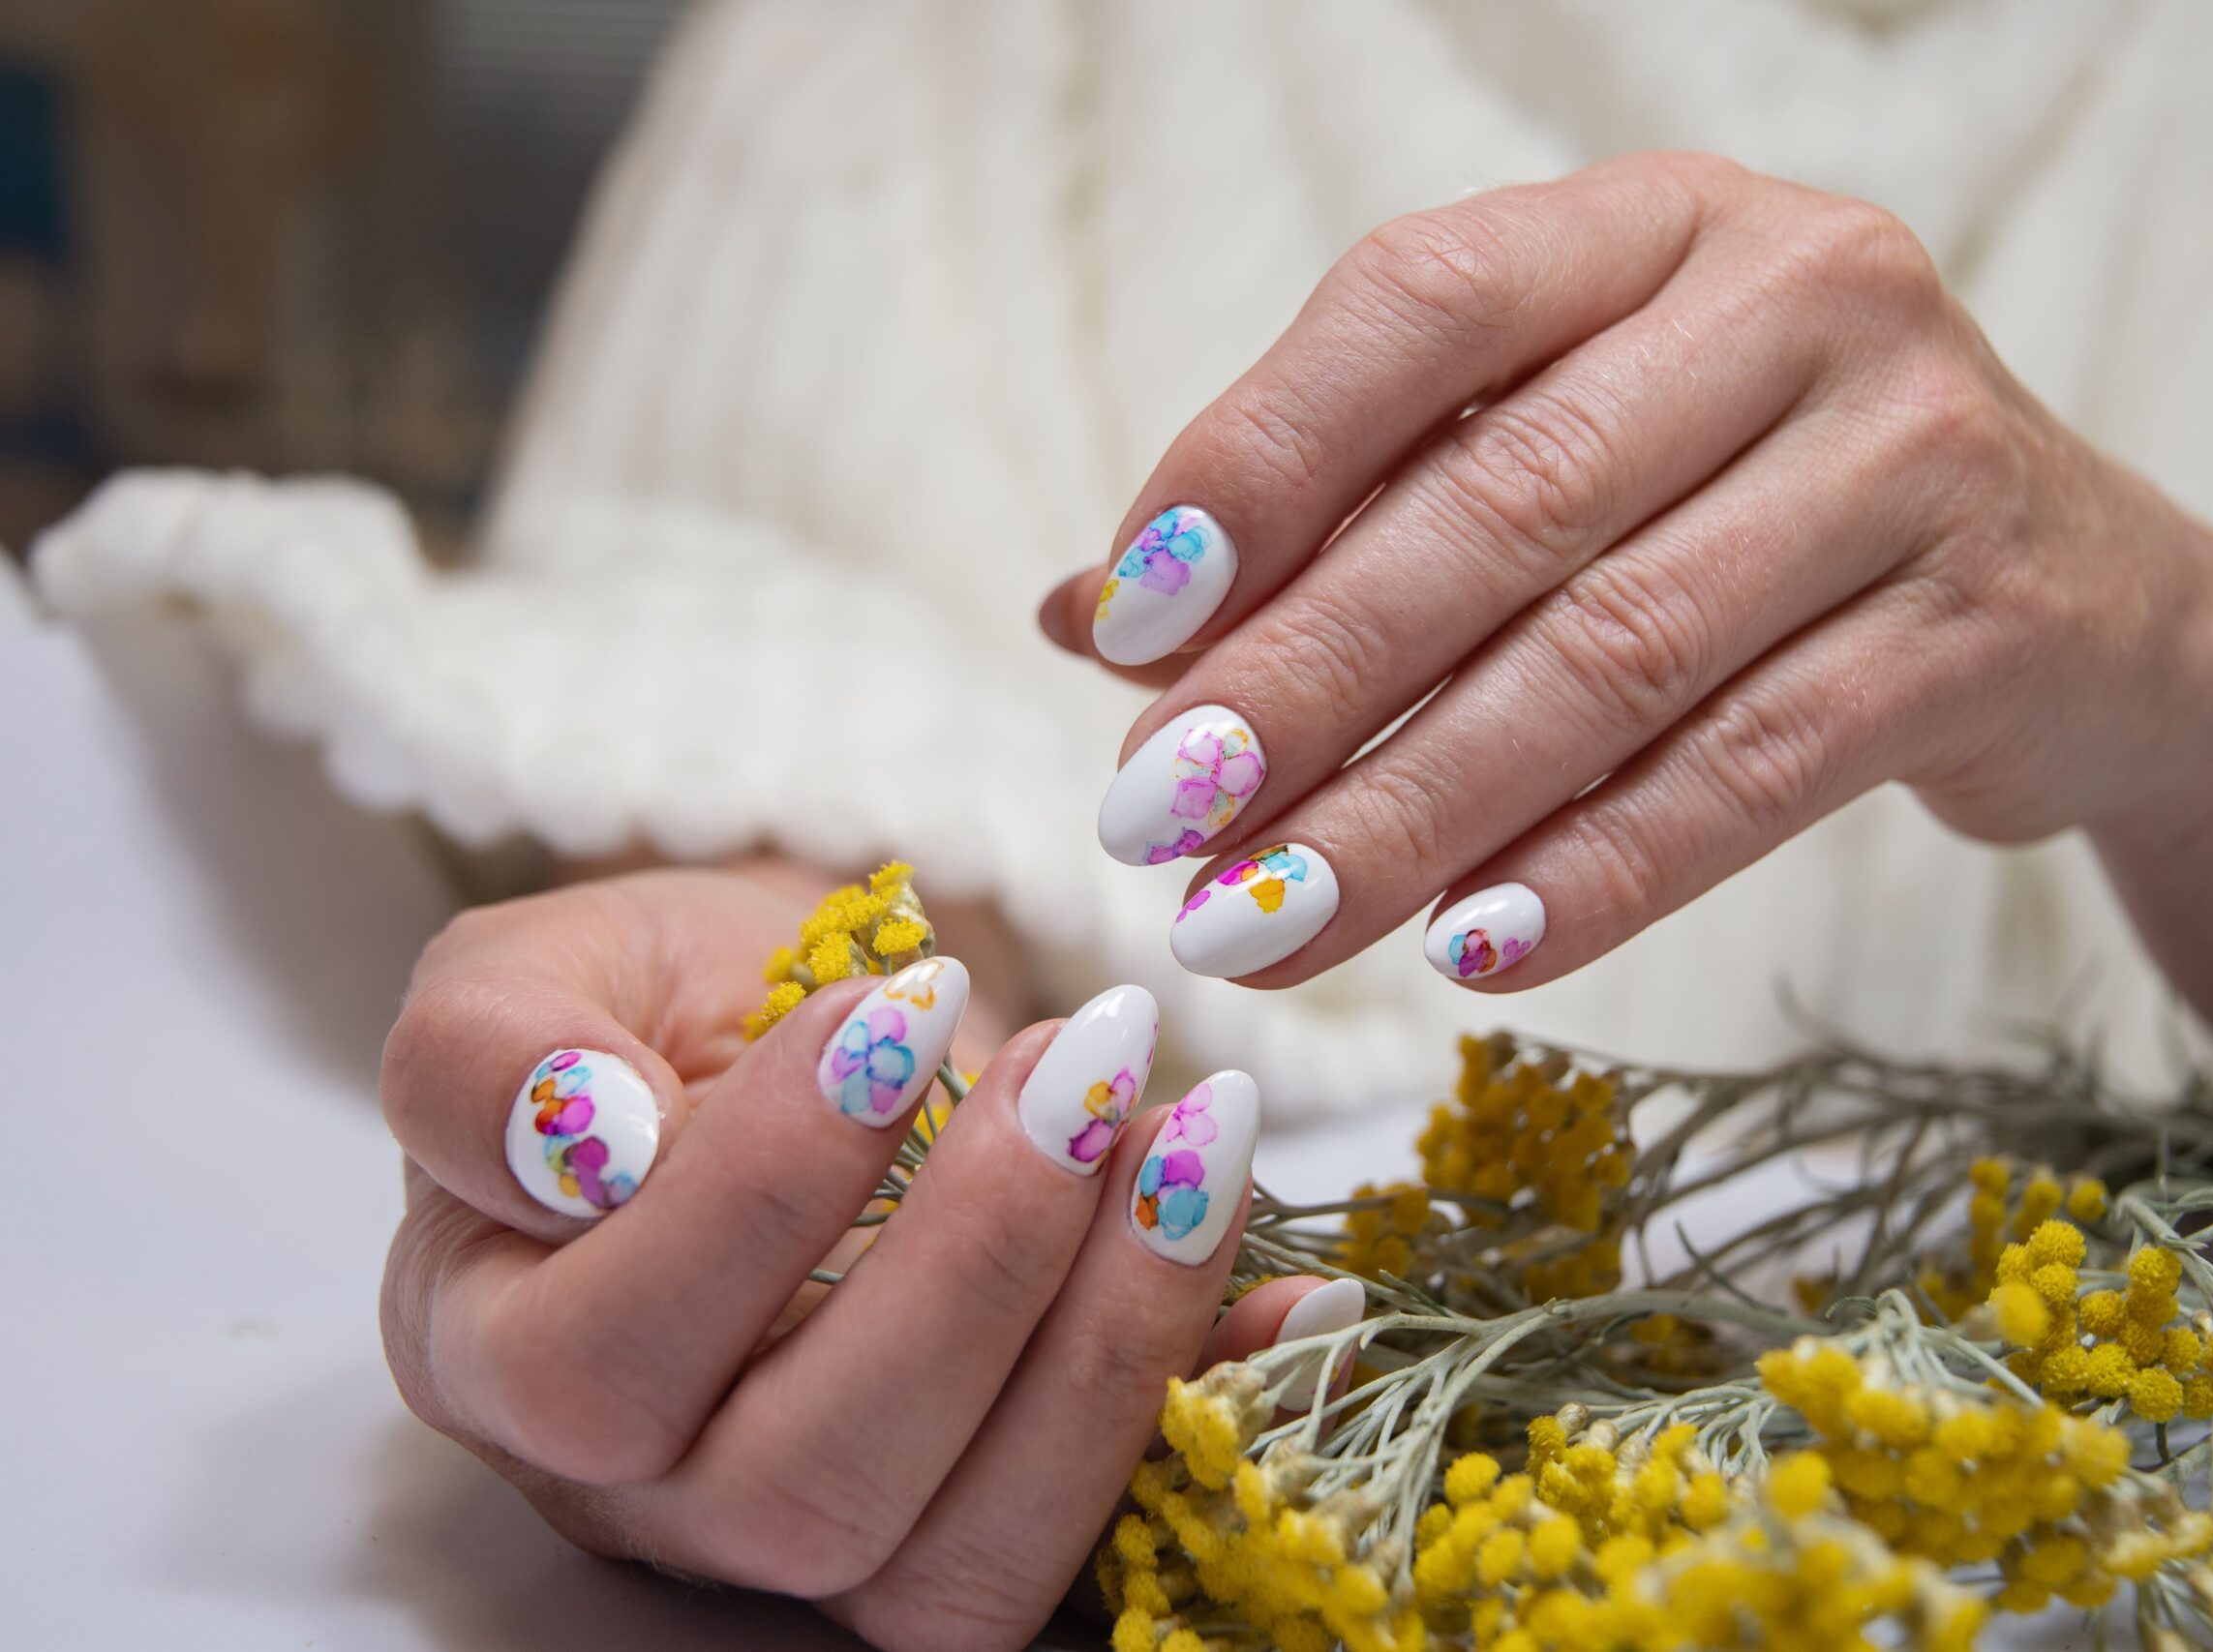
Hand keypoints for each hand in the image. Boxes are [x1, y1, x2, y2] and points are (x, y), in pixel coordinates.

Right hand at [378, 865, 1326, 1649]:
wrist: (779, 1042)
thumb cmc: (653, 1014)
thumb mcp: (541, 971)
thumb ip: (490, 1047)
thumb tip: (582, 1132)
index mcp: (501, 1353)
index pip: (600, 1360)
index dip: (766, 1195)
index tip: (904, 1006)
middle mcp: (653, 1495)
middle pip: (807, 1487)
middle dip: (981, 1266)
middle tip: (1091, 1060)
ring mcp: (820, 1547)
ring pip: (960, 1563)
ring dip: (1111, 1344)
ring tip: (1196, 1136)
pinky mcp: (976, 1533)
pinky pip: (1105, 1549)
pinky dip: (1223, 1418)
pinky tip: (1306, 1291)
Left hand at [1046, 150, 2212, 1161]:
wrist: (2082, 607)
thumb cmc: (1751, 521)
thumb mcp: (1560, 470)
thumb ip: (1344, 523)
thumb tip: (1083, 621)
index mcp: (1654, 223)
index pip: (1417, 303)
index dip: (1254, 464)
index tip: (1129, 630)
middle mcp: (1799, 294)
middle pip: (1503, 502)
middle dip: (1307, 682)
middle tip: (1159, 823)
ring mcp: (1918, 453)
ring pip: (1615, 653)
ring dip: (1414, 812)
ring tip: (1263, 924)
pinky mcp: (1991, 625)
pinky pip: (1751, 771)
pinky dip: (1595, 873)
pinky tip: (1468, 952)